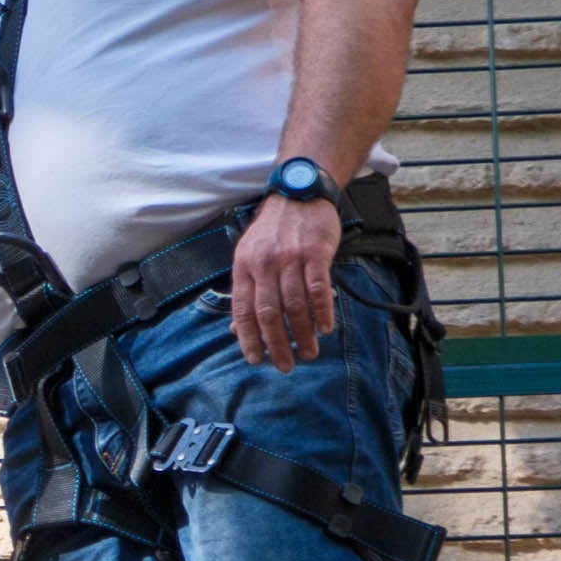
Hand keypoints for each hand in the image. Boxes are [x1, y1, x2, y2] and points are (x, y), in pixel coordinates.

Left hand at [227, 192, 341, 368]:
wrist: (298, 195)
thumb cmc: (272, 232)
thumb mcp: (249, 257)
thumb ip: (246, 292)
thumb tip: (236, 330)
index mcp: (243, 267)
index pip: (243, 310)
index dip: (248, 338)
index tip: (256, 360)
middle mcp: (264, 264)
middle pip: (269, 313)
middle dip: (276, 343)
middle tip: (285, 365)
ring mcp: (290, 258)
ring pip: (295, 305)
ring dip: (302, 333)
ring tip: (308, 353)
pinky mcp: (315, 253)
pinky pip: (318, 288)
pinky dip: (322, 312)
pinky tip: (324, 329)